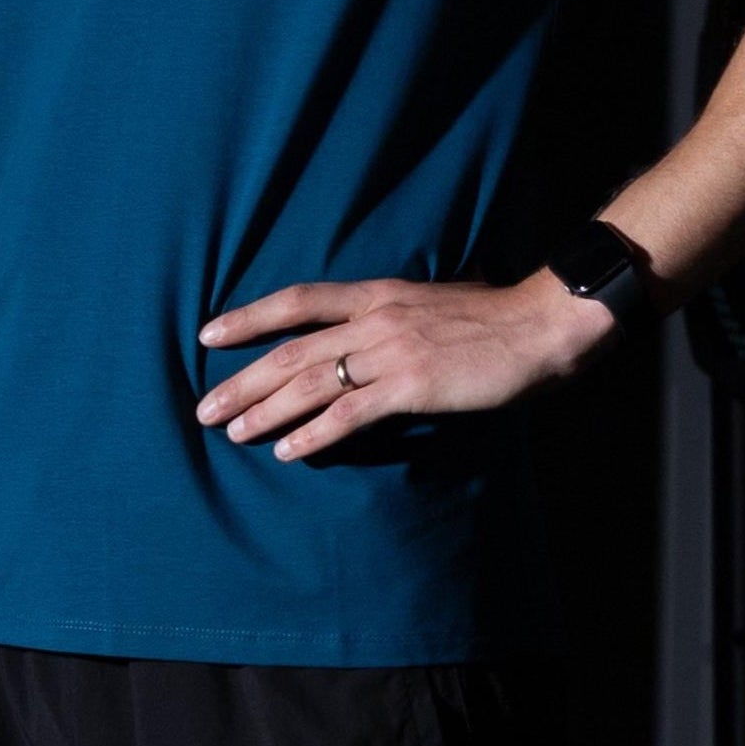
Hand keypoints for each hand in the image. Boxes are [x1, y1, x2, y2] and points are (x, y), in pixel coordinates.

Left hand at [193, 270, 619, 460]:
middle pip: (290, 350)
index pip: (297, 301)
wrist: (539, 325)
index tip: (209, 332)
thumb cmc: (493, 317)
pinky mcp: (411, 386)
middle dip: (242, 380)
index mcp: (376, 294)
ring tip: (232, 432)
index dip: (249, 316)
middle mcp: (374, 319)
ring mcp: (391, 352)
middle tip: (205, 407)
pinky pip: (350, 414)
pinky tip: (288, 451)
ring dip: (266, 411)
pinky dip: (314, 434)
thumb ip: (390, 319)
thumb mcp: (429, 303)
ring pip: (310, 383)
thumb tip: (362, 341)